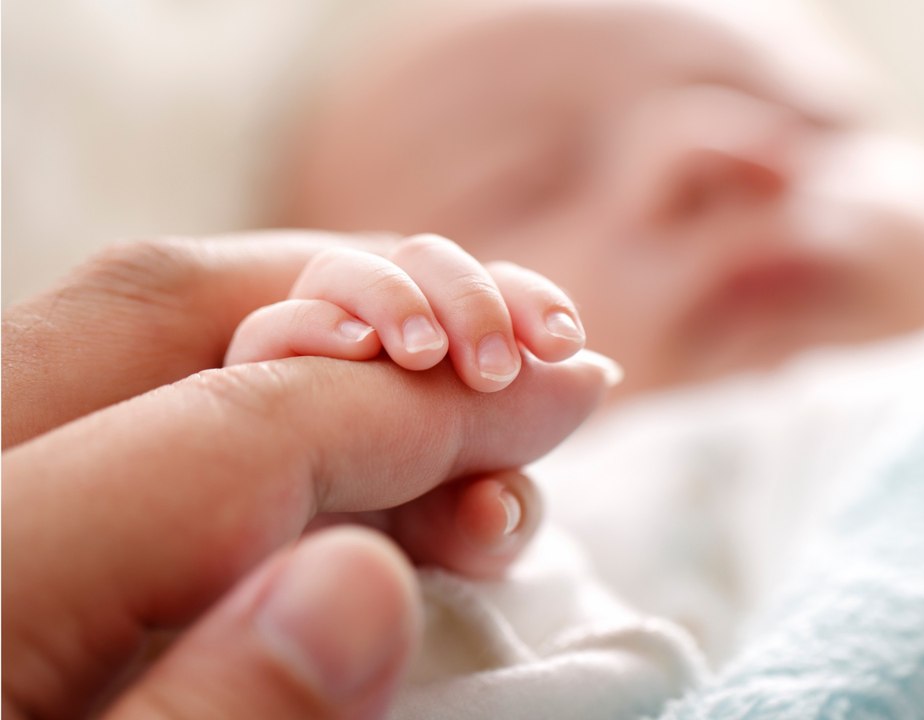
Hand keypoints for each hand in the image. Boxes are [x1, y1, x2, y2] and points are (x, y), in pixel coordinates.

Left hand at [2, 233, 618, 718]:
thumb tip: (356, 589)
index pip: (227, 431)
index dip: (421, 408)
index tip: (573, 393)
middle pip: (159, 307)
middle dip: (375, 308)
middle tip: (524, 364)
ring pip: (136, 335)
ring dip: (329, 351)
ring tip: (463, 440)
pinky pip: (121, 404)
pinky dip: (264, 404)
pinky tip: (358, 472)